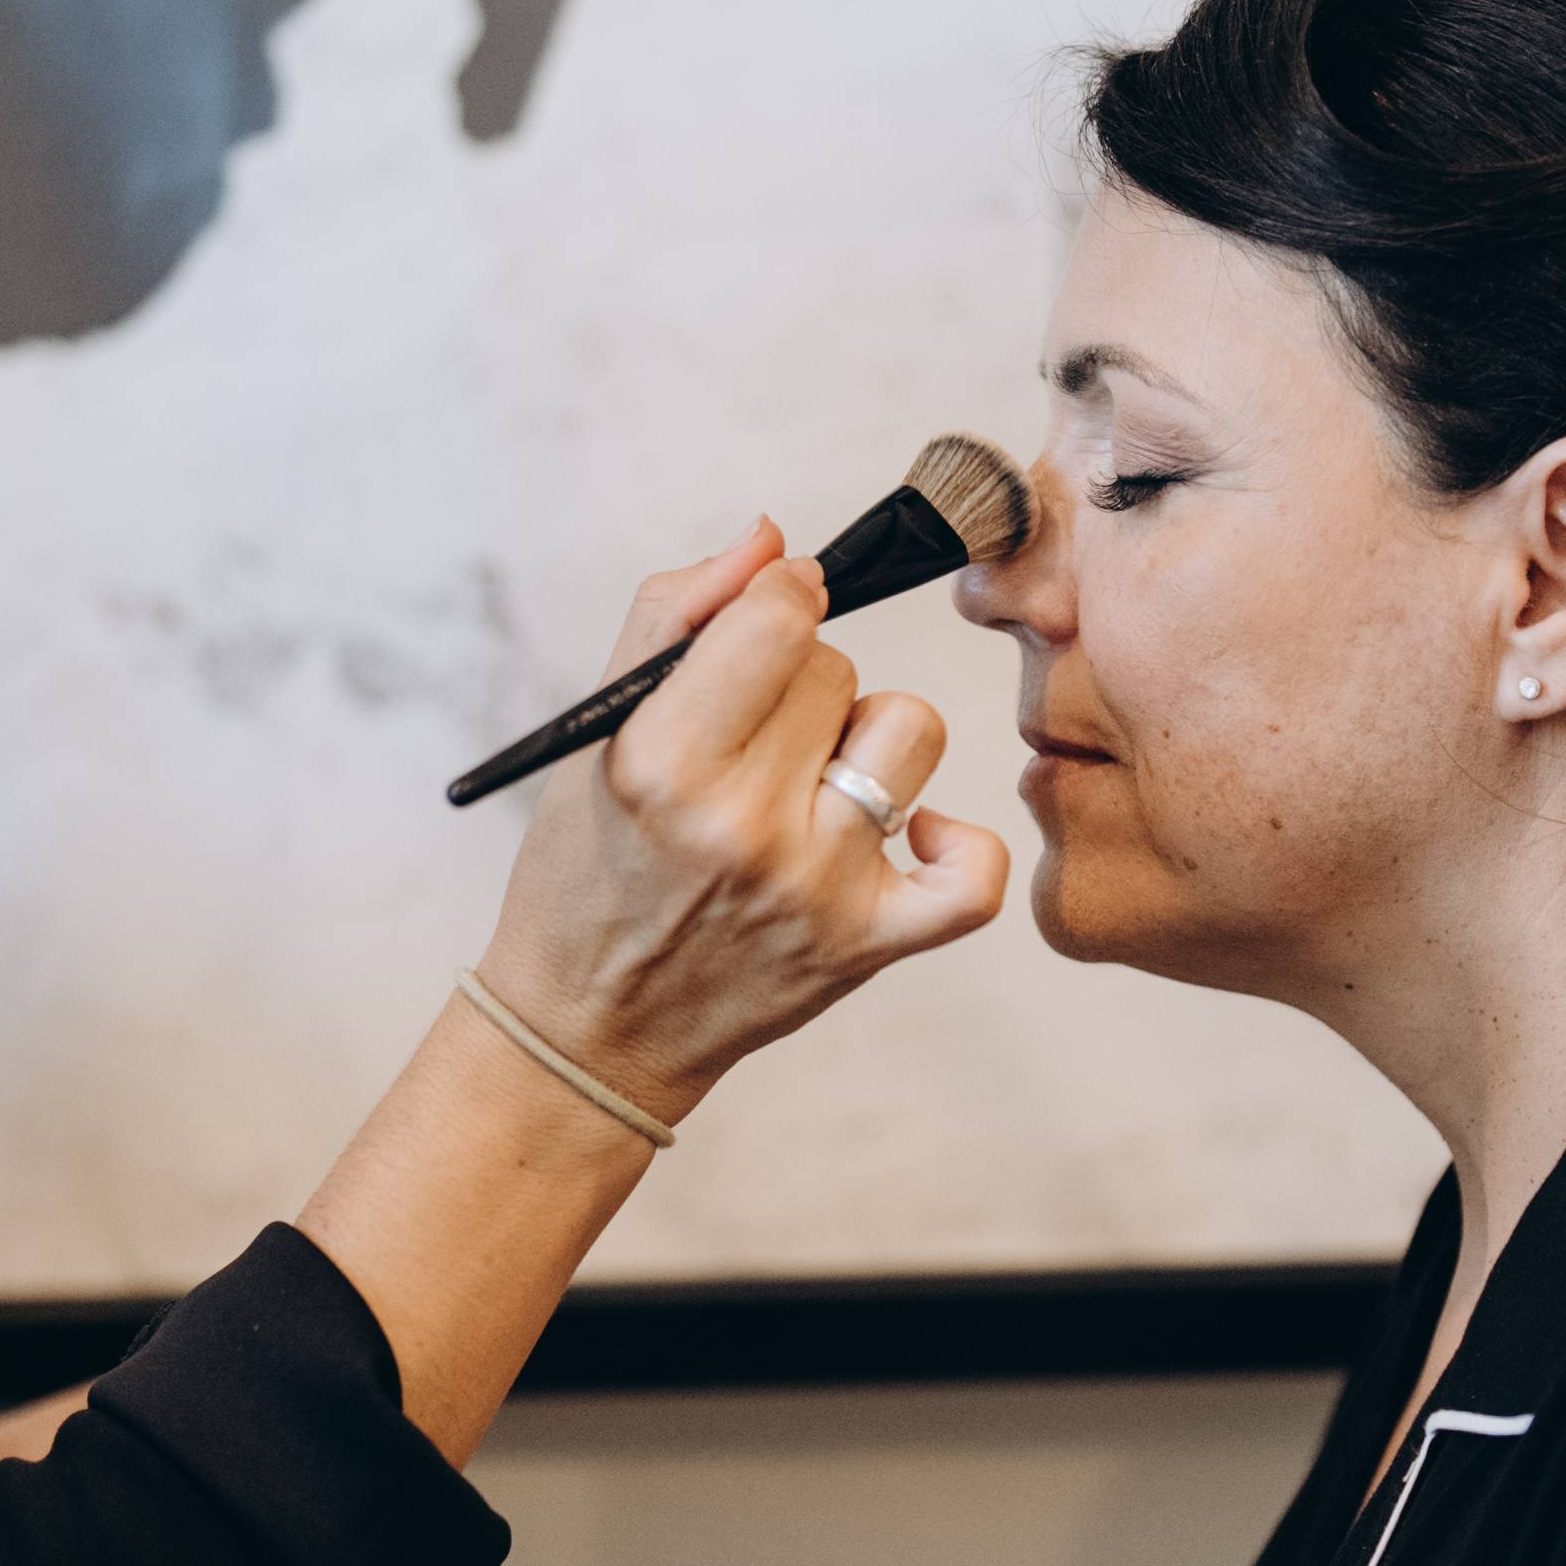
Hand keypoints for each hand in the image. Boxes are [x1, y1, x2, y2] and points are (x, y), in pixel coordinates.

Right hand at [473, 519, 1012, 1118]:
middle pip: (837, 666)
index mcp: (662, 762)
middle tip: (748, 742)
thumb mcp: (598, 732)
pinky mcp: (869, 945)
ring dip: (868, 739)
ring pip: (910, 730)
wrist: (595, 1027)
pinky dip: (952, 843)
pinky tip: (907, 836)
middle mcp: (741, 825)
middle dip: (797, 682)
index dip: (776, 598)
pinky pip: (972, 871)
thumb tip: (772, 539)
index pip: (779, 613)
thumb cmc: (592, 866)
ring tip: (812, 782)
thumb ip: (677, 613)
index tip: (763, 620)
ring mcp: (816, 889)